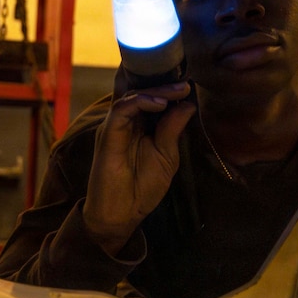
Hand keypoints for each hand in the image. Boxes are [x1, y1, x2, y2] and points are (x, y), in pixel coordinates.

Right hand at [81, 81, 194, 255]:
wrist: (122, 214)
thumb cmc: (143, 187)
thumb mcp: (166, 155)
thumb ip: (173, 128)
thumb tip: (187, 104)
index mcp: (139, 125)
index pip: (150, 96)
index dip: (168, 87)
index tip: (189, 85)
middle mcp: (126, 121)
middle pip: (141, 90)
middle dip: (164, 84)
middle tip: (186, 84)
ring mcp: (116, 126)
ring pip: (132, 94)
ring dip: (156, 90)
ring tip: (178, 90)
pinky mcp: (108, 134)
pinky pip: (122, 109)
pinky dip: (141, 102)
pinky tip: (161, 104)